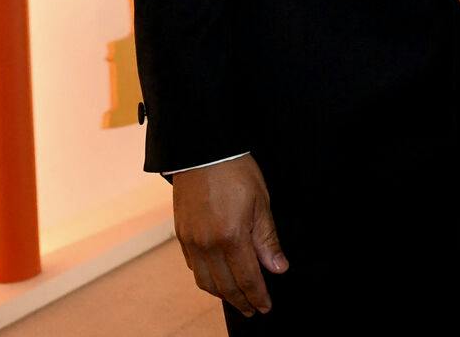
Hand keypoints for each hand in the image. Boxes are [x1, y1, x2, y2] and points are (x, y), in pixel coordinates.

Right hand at [171, 157, 287, 317]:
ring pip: (205, 281)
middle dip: (240, 301)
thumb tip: (278, 268)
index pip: (247, 278)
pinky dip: (206, 277)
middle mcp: (207, 244)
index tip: (265, 307)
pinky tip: (216, 277)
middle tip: (253, 310)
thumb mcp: (260, 203)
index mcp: (231, 237)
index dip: (258, 296)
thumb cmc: (235, 171)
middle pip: (224, 286)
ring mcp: (191, 240)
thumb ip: (267, 239)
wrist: (203, 150)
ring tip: (236, 298)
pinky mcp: (181, 234)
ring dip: (221, 294)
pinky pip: (192, 266)